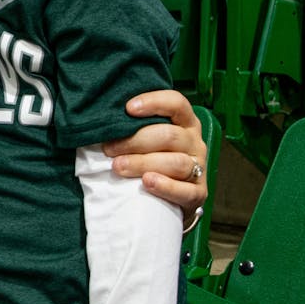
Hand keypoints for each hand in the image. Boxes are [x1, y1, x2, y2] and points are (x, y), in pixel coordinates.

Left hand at [104, 90, 207, 216]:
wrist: (163, 200)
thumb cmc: (149, 158)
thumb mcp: (146, 137)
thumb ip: (134, 126)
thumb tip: (104, 119)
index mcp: (184, 122)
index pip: (176, 103)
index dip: (153, 103)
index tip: (128, 108)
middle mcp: (194, 142)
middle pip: (170, 136)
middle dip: (135, 141)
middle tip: (109, 149)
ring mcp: (199, 168)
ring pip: (176, 162)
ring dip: (143, 163)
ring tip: (118, 167)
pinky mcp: (198, 193)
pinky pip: (186, 191)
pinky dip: (166, 186)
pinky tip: (147, 182)